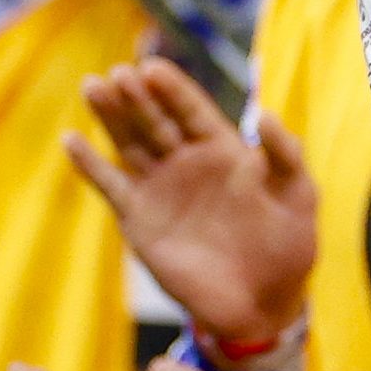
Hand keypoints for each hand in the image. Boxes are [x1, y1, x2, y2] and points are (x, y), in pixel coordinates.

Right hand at [65, 58, 317, 348]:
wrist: (261, 304)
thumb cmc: (287, 247)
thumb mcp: (299, 195)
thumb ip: (286, 154)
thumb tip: (264, 114)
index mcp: (224, 151)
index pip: (193, 110)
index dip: (173, 88)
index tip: (152, 67)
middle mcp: (187, 163)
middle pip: (156, 120)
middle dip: (137, 96)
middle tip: (118, 73)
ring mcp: (161, 189)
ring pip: (129, 143)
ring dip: (110, 116)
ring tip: (93, 86)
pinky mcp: (140, 219)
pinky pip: (110, 185)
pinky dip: (89, 164)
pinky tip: (71, 140)